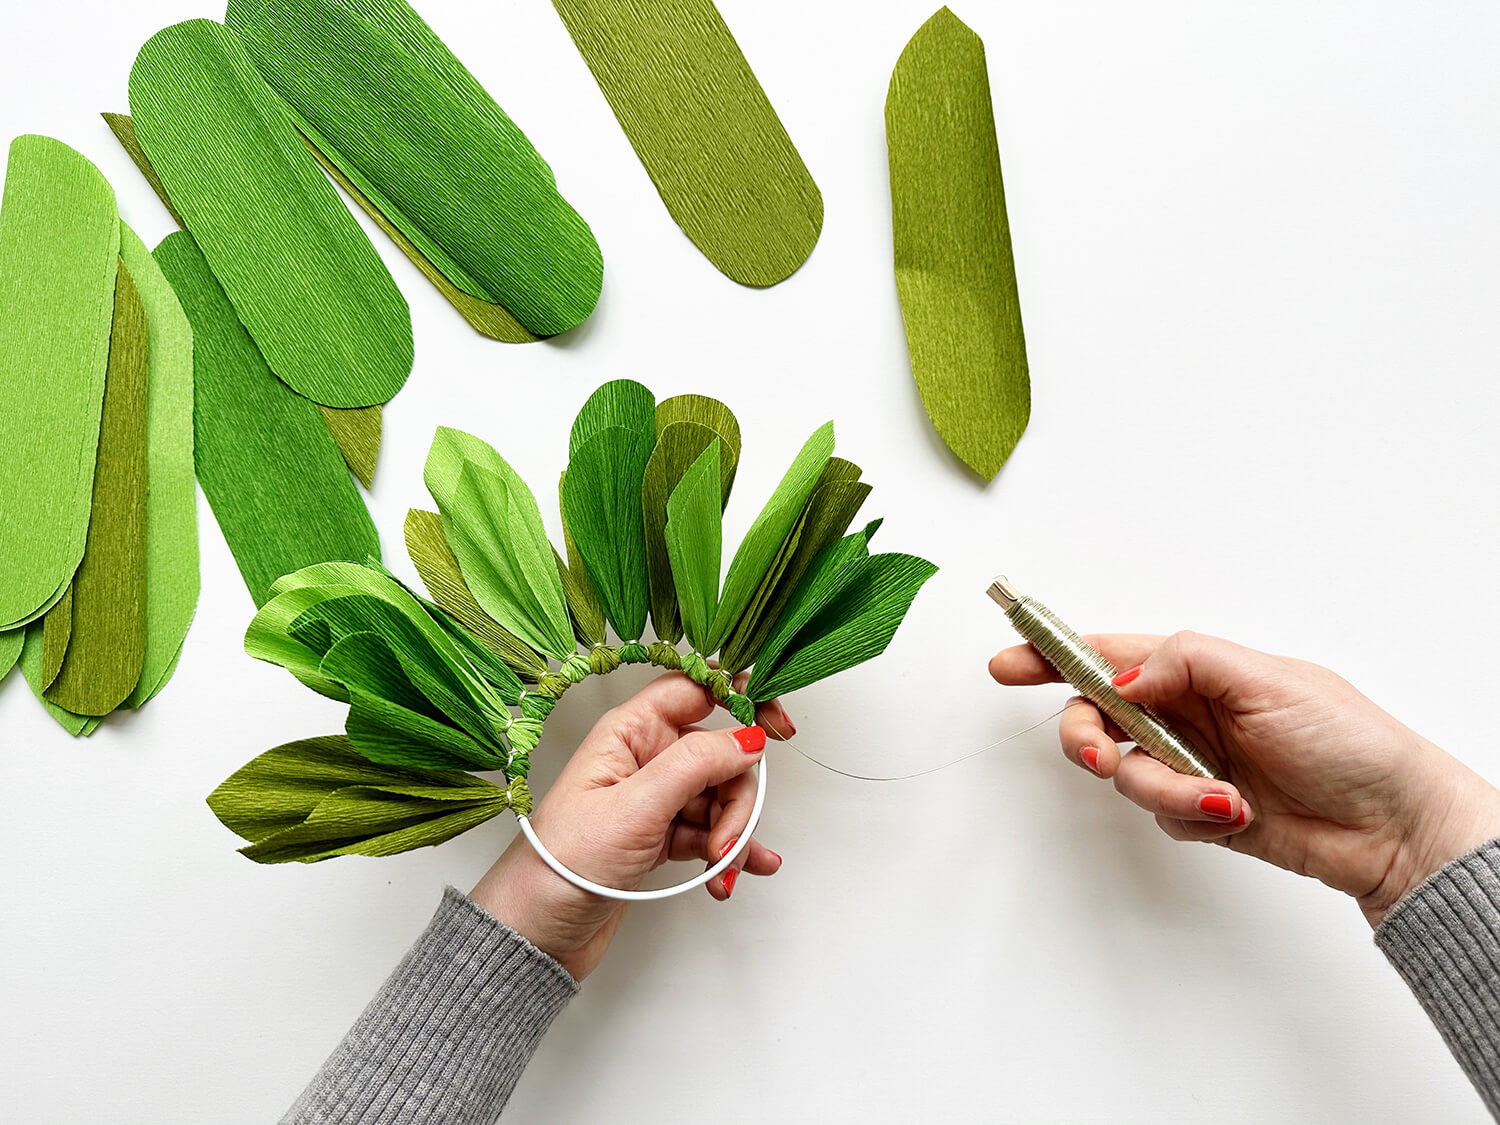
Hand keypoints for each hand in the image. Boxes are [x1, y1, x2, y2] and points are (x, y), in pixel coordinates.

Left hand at [470, 673, 789, 978]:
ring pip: (720, 797)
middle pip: (719, 754)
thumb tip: (747, 738)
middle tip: (726, 840)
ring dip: (732, 834)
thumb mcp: (635, 808)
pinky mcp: (659, 837)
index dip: (738, 700)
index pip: (695, 690)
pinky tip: (734, 873)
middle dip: (736, 797)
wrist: (536, 932)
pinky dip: (727, 852)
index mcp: (630, 733)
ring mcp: (653, 799)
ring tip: (721, 868)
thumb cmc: (562, 865)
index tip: (774, 728)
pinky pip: (710, 832)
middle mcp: (643, 758)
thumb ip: (695, 765)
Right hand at [990, 631, 1499, 925]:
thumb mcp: (1266, 680)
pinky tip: (1236, 813)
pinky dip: (1190, 817)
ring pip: (1128, 773)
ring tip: (1222, 798)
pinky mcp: (1200, 811)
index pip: (1107, 654)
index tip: (1007, 662)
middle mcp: (1183, 711)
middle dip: (1090, 737)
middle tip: (1106, 756)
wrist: (1392, 826)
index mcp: (1195, 668)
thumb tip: (1122, 678)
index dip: (1051, 655)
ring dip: (1166, 790)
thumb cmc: (1349, 740)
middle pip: (1097, 717)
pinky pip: (1159, 815)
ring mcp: (1189, 762)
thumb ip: (1184, 665)